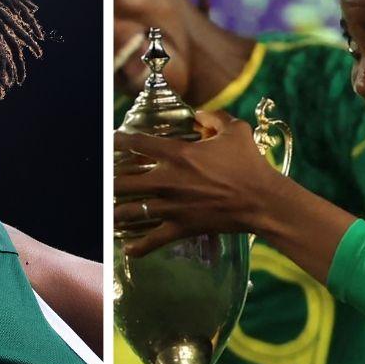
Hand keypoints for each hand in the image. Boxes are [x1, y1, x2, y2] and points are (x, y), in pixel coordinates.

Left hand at [114, 110, 285, 257]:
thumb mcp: (236, 131)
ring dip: (115, 214)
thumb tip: (199, 114)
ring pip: (129, 212)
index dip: (118, 141)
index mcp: (178, 154)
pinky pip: (152, 241)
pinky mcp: (180, 227)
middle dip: (108, 183)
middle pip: (121, 182)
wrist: (261, 200)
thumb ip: (215, 118)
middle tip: (103, 184)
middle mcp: (167, 180)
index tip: (110, 142)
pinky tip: (128, 249)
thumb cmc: (250, 164)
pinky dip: (138, 247)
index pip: (137, 144)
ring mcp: (171, 206)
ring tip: (108, 214)